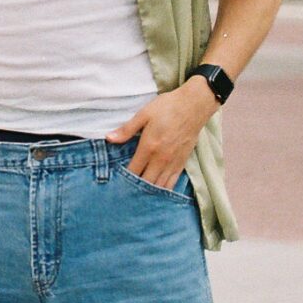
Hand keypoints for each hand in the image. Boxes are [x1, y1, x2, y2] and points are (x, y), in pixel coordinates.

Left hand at [104, 79, 218, 189]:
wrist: (194, 106)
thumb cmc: (167, 108)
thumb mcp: (143, 115)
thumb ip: (126, 130)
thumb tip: (109, 138)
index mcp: (149, 147)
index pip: (134, 171)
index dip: (124, 179)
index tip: (116, 183)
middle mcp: (161, 159)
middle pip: (146, 182)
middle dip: (135, 189)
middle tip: (125, 192)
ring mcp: (173, 162)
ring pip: (160, 185)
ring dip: (149, 192)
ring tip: (139, 196)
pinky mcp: (183, 162)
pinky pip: (172, 182)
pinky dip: (164, 189)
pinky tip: (157, 191)